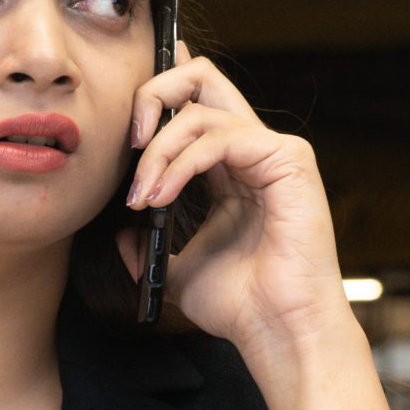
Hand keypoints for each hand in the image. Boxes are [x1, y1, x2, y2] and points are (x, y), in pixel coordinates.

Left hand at [114, 42, 353, 358]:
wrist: (276, 331)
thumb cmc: (240, 305)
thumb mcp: (177, 270)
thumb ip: (152, 246)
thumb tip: (121, 234)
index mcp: (233, 166)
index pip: (193, 102)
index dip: (155, 98)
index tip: (124, 135)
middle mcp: (255, 150)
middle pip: (201, 77)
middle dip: (153, 95)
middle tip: (129, 140)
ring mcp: (275, 151)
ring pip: (201, 110)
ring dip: (157, 151)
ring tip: (141, 198)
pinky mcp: (288, 160)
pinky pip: (220, 138)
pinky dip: (180, 164)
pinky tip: (160, 198)